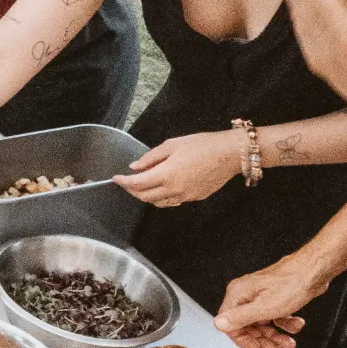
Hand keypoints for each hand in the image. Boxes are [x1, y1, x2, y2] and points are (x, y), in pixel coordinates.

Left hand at [112, 130, 242, 206]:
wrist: (230, 154)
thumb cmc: (202, 145)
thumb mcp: (173, 144)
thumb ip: (151, 157)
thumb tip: (135, 166)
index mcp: (167, 175)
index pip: (137, 183)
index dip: (123, 181)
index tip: (116, 178)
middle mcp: (175, 189)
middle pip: (145, 197)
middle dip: (132, 190)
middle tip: (127, 181)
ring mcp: (186, 196)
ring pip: (158, 203)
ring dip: (147, 196)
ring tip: (142, 184)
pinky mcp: (195, 198)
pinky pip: (172, 201)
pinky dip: (162, 197)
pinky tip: (162, 187)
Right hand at [215, 254, 325, 347]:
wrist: (314, 270)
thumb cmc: (292, 284)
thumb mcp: (266, 307)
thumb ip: (240, 317)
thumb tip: (217, 324)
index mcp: (238, 294)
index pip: (230, 325)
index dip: (244, 340)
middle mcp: (246, 295)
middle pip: (247, 326)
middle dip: (263, 340)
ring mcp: (259, 296)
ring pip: (262, 324)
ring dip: (276, 336)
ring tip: (289, 342)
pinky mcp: (272, 297)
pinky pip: (274, 317)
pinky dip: (285, 324)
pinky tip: (296, 324)